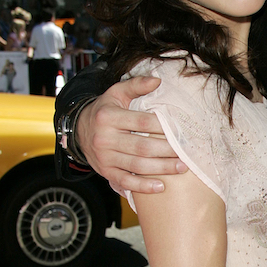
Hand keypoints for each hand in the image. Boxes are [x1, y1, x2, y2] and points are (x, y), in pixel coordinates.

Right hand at [76, 76, 187, 192]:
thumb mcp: (116, 93)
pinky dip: (143, 186)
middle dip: (167, 151)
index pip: (141, 122)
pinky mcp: (105, 172)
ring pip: (137, 165)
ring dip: (161, 168)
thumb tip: (157, 80)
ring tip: (181, 167)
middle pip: (142, 147)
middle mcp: (105, 138)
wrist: (79, 130)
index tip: (180, 129)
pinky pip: (125, 181)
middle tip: (187, 152)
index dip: (162, 126)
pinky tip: (160, 187)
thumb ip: (136, 85)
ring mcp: (105, 157)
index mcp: (108, 117)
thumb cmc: (104, 110)